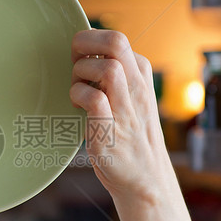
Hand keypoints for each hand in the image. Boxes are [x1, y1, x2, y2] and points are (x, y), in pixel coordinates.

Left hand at [69, 29, 173, 202]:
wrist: (146, 180)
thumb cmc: (129, 137)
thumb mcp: (130, 98)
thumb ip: (115, 76)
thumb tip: (82, 53)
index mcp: (141, 77)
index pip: (117, 39)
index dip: (91, 42)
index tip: (80, 58)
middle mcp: (137, 89)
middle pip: (117, 42)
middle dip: (85, 43)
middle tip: (74, 62)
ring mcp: (127, 110)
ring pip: (108, 69)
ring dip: (81, 74)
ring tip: (77, 91)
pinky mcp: (111, 132)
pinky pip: (95, 100)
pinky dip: (79, 97)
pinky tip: (76, 107)